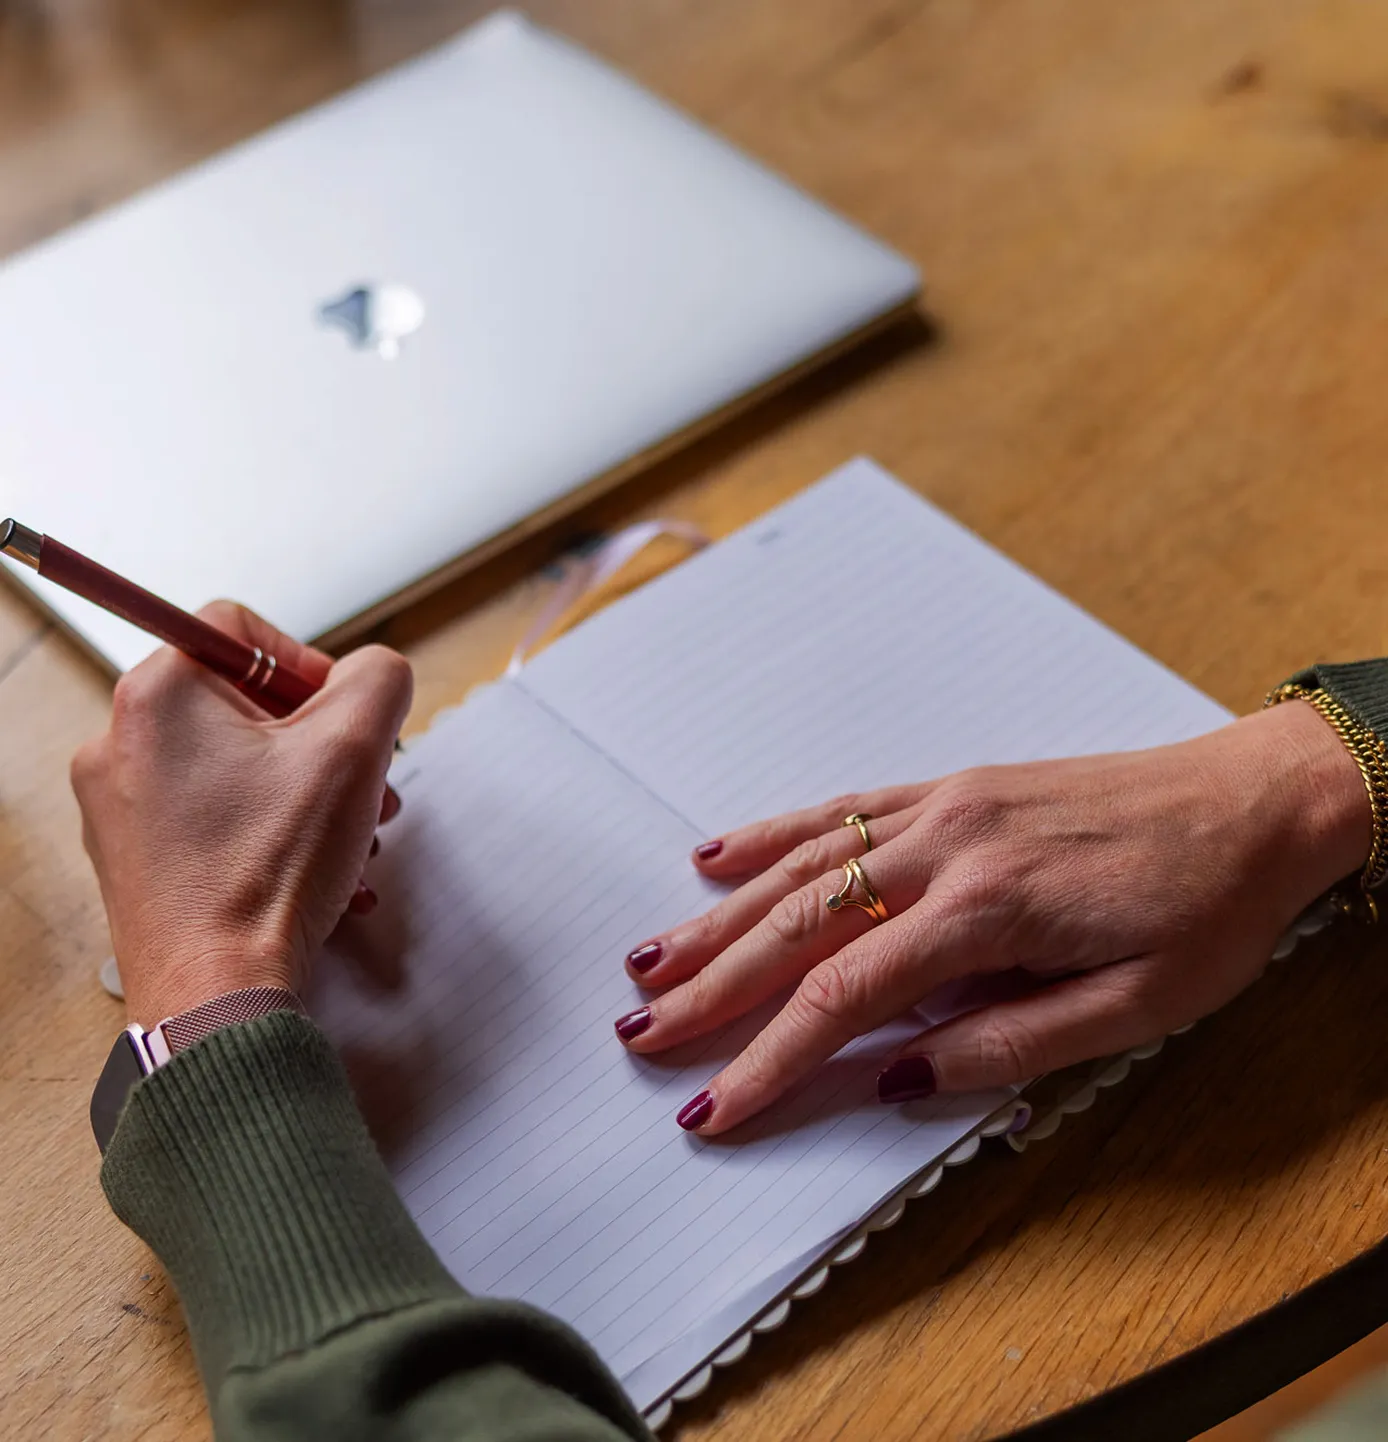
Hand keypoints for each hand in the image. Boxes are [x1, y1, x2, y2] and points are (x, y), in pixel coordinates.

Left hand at [71, 602, 411, 1026]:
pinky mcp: (136, 858)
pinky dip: (274, 832)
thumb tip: (374, 674)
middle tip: (367, 783)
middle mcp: (122, 742)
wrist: (217, 991)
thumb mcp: (355, 747)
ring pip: (236, 766)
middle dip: (323, 744)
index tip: (346, 716)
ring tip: (354, 837)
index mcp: (158, 694)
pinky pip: (217, 817)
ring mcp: (121, 806)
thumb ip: (379, 678)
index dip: (311, 665)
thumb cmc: (269, 872)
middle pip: (244, 705)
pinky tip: (322, 873)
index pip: (240, 630)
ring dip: (309, 792)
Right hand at [614, 702, 1370, 1133]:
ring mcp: (942, 808)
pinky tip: (718, 856)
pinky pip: (841, 810)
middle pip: (799, 925)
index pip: (845, 995)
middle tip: (642, 1031)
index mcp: (989, 911)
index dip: (771, 1058)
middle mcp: (946, 847)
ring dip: (720, 917)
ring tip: (652, 960)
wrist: (1255, 802)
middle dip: (713, 987)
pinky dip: (773, 835)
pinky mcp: (950, 789)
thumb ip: (1006, 1044)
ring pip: (803, 867)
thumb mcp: (1134, 1008)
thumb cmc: (1208, 910)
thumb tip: (896, 1079)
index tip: (714, 1103)